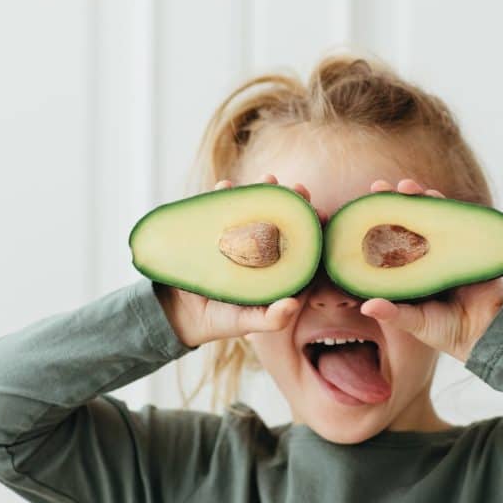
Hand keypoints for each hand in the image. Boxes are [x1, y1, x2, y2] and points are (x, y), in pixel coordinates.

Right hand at [154, 174, 317, 347]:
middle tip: (299, 188)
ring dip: (261, 192)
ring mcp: (237, 237)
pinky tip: (226, 186)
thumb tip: (292, 304)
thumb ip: (271, 318)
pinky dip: (222, 196)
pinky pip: (220, 209)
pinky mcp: (214, 230)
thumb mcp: (247, 323)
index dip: (313, 230)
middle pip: (281, 221)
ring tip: (268, 179)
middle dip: (292, 203)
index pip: (301, 247)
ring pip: (254, 209)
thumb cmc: (222, 320)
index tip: (322, 214)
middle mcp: (260, 250)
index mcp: (277, 270)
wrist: (180, 314)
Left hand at [358, 178, 502, 363]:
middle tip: (378, 187)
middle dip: (394, 202)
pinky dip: (449, 209)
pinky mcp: (469, 246)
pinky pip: (459, 222)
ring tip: (406, 186)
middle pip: (408, 221)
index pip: (388, 241)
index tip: (359, 210)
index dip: (375, 224)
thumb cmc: (446, 331)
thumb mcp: (416, 323)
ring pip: (432, 216)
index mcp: (409, 270)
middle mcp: (426, 255)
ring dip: (420, 198)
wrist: (487, 333)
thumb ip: (393, 314)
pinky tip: (436, 197)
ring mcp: (447, 248)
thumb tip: (365, 307)